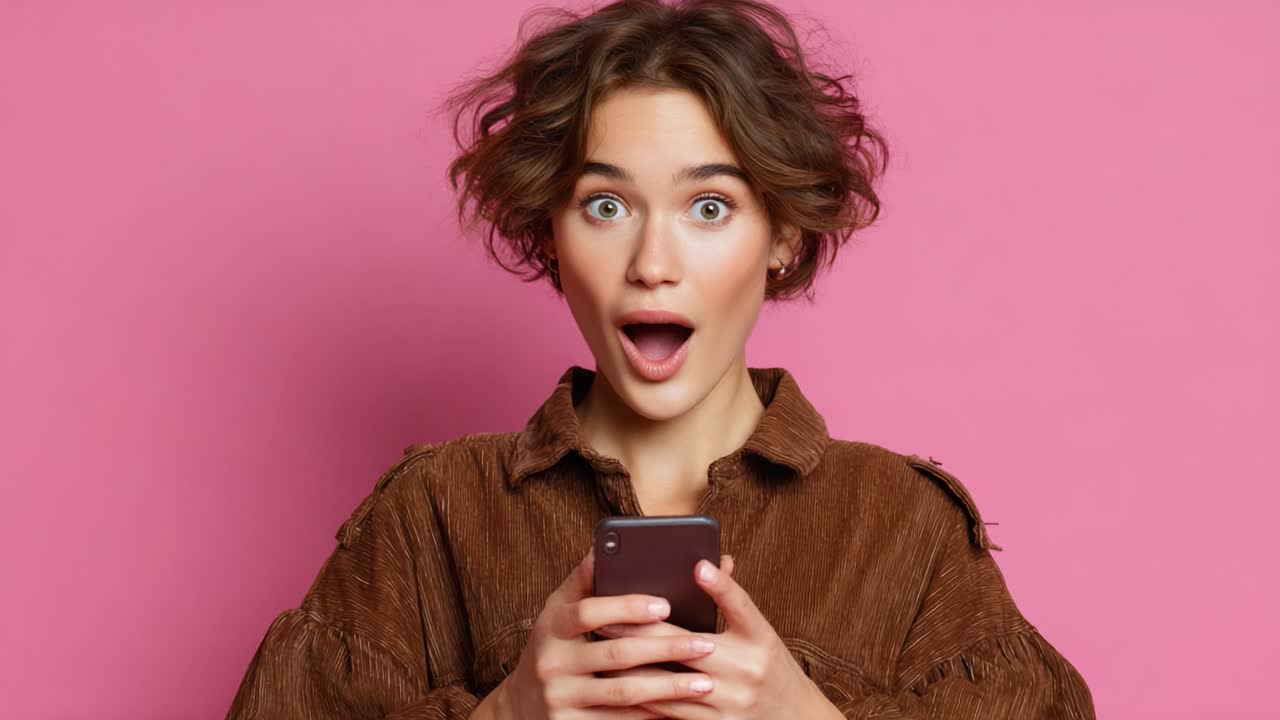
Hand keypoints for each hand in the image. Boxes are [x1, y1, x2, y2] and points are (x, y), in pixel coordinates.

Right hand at [488, 546, 721, 719]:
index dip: (626, 607)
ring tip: (705, 683)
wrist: (521, 707)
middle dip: (665, 649)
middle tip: (706, 645)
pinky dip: (653, 715)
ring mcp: (561, 698)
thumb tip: (602, 545)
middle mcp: (552, 663)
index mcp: (551, 627)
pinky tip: (681, 708)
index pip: (588, 612)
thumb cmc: (552, 647)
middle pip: (615, 654)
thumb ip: (582, 583)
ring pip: (623, 692)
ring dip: (668, 687)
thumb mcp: (557, 613)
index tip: (665, 605)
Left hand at [595, 556, 838, 719]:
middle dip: (643, 629)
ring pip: (670, 681)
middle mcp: (746, 670)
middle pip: (688, 644)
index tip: (698, 566)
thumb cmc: (772, 669)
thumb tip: (709, 564)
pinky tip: (620, 686)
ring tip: (603, 650)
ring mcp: (729, 701)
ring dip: (634, 666)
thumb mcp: (762, 634)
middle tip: (608, 614)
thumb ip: (734, 603)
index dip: (720, 586)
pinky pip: (670, 711)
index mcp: (760, 639)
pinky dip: (643, 696)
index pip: (740, 605)